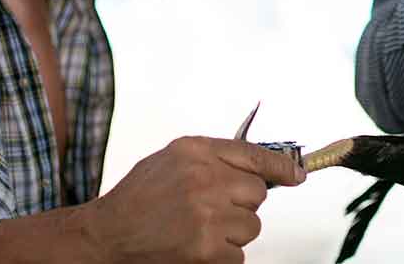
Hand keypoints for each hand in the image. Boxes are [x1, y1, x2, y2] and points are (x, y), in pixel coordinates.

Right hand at [85, 136, 305, 263]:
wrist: (106, 235)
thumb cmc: (138, 198)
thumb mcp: (172, 159)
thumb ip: (212, 158)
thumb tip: (260, 169)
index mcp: (195, 151)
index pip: (253, 154)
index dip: (281, 166)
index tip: (297, 175)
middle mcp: (204, 178)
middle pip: (257, 194)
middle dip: (241, 205)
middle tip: (212, 210)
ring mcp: (207, 214)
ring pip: (251, 226)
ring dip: (232, 232)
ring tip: (199, 229)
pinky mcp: (207, 249)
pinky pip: (238, 254)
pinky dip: (222, 256)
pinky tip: (196, 247)